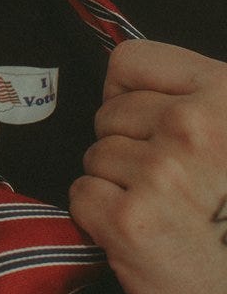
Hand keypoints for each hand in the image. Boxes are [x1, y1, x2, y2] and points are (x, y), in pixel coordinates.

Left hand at [70, 38, 226, 293]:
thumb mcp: (226, 137)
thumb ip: (185, 97)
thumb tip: (120, 78)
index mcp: (225, 94)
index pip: (131, 60)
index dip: (129, 94)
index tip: (152, 127)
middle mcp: (195, 128)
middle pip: (108, 113)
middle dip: (127, 147)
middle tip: (170, 187)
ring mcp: (162, 173)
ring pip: (94, 155)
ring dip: (116, 185)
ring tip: (163, 212)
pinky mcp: (130, 219)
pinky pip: (81, 194)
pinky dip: (99, 217)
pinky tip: (142, 233)